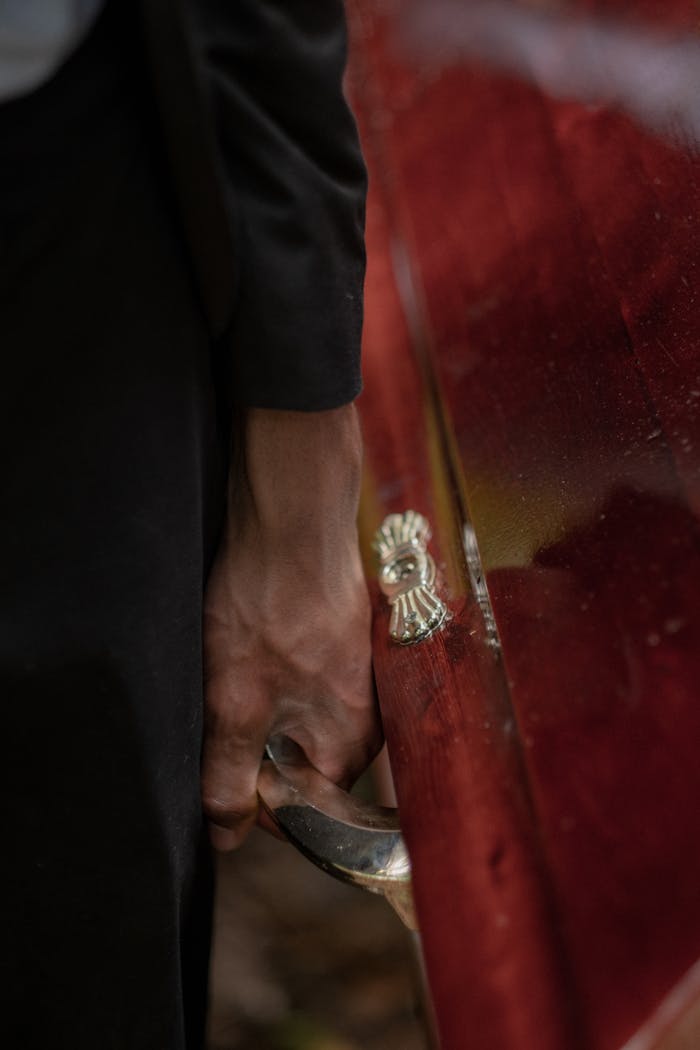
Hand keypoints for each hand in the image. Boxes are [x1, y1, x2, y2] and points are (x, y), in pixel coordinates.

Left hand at [201, 405, 381, 850]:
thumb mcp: (235, 700)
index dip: (255, 797)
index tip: (223, 765)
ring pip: (301, 721)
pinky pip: (308, 684)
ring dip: (264, 709)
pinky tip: (257, 642)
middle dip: (259, 747)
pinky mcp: (347, 646)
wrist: (292, 516)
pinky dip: (276, 675)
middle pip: (305, 764)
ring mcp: (361, 677)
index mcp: (353, 742)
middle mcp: (371, 716)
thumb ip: (230, 773)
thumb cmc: (270, 604)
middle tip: (228, 704)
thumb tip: (225, 835)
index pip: (306, 807)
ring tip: (242, 664)